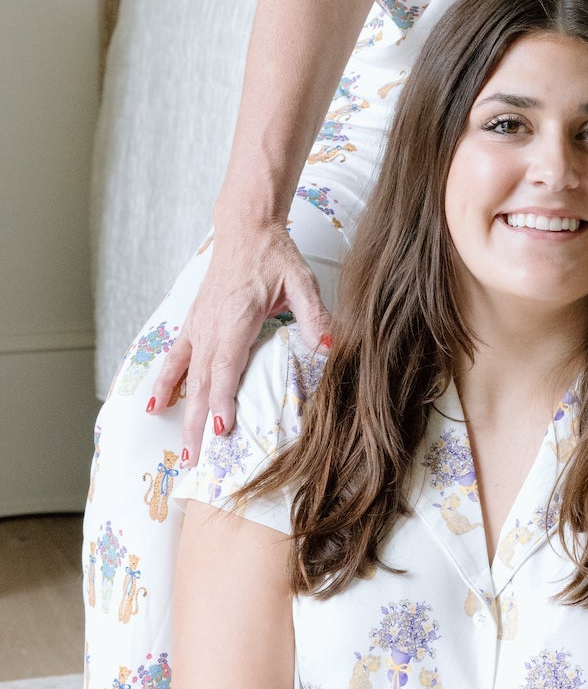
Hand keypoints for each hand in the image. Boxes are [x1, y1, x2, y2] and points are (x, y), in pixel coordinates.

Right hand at [149, 220, 332, 461]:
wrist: (245, 228)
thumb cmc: (274, 255)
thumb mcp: (301, 280)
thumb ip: (314, 314)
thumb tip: (330, 343)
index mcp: (238, 317)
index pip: (228, 365)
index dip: (223, 398)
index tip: (221, 428)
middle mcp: (212, 325)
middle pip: (203, 382)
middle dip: (199, 422)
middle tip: (196, 460)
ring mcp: (199, 325)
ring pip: (187, 376)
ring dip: (182, 413)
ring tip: (180, 448)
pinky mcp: (193, 322)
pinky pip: (175, 358)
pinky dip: (165, 383)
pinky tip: (155, 406)